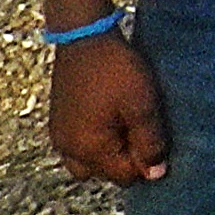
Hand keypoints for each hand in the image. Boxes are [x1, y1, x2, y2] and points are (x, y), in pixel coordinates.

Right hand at [47, 32, 169, 184]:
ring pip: (88, 162)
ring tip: (126, 124)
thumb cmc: (117, 72)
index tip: (157, 137)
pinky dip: (94, 140)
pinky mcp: (57, 121)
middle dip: (126, 159)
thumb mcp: (143, 106)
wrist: (84, 37)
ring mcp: (59, 135)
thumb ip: (150, 143)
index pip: (125, 177)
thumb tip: (155, 175)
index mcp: (89, 150)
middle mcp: (68, 149)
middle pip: (105, 172)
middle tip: (141, 128)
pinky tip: (109, 117)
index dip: (147, 163)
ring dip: (109, 151)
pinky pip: (76, 146)